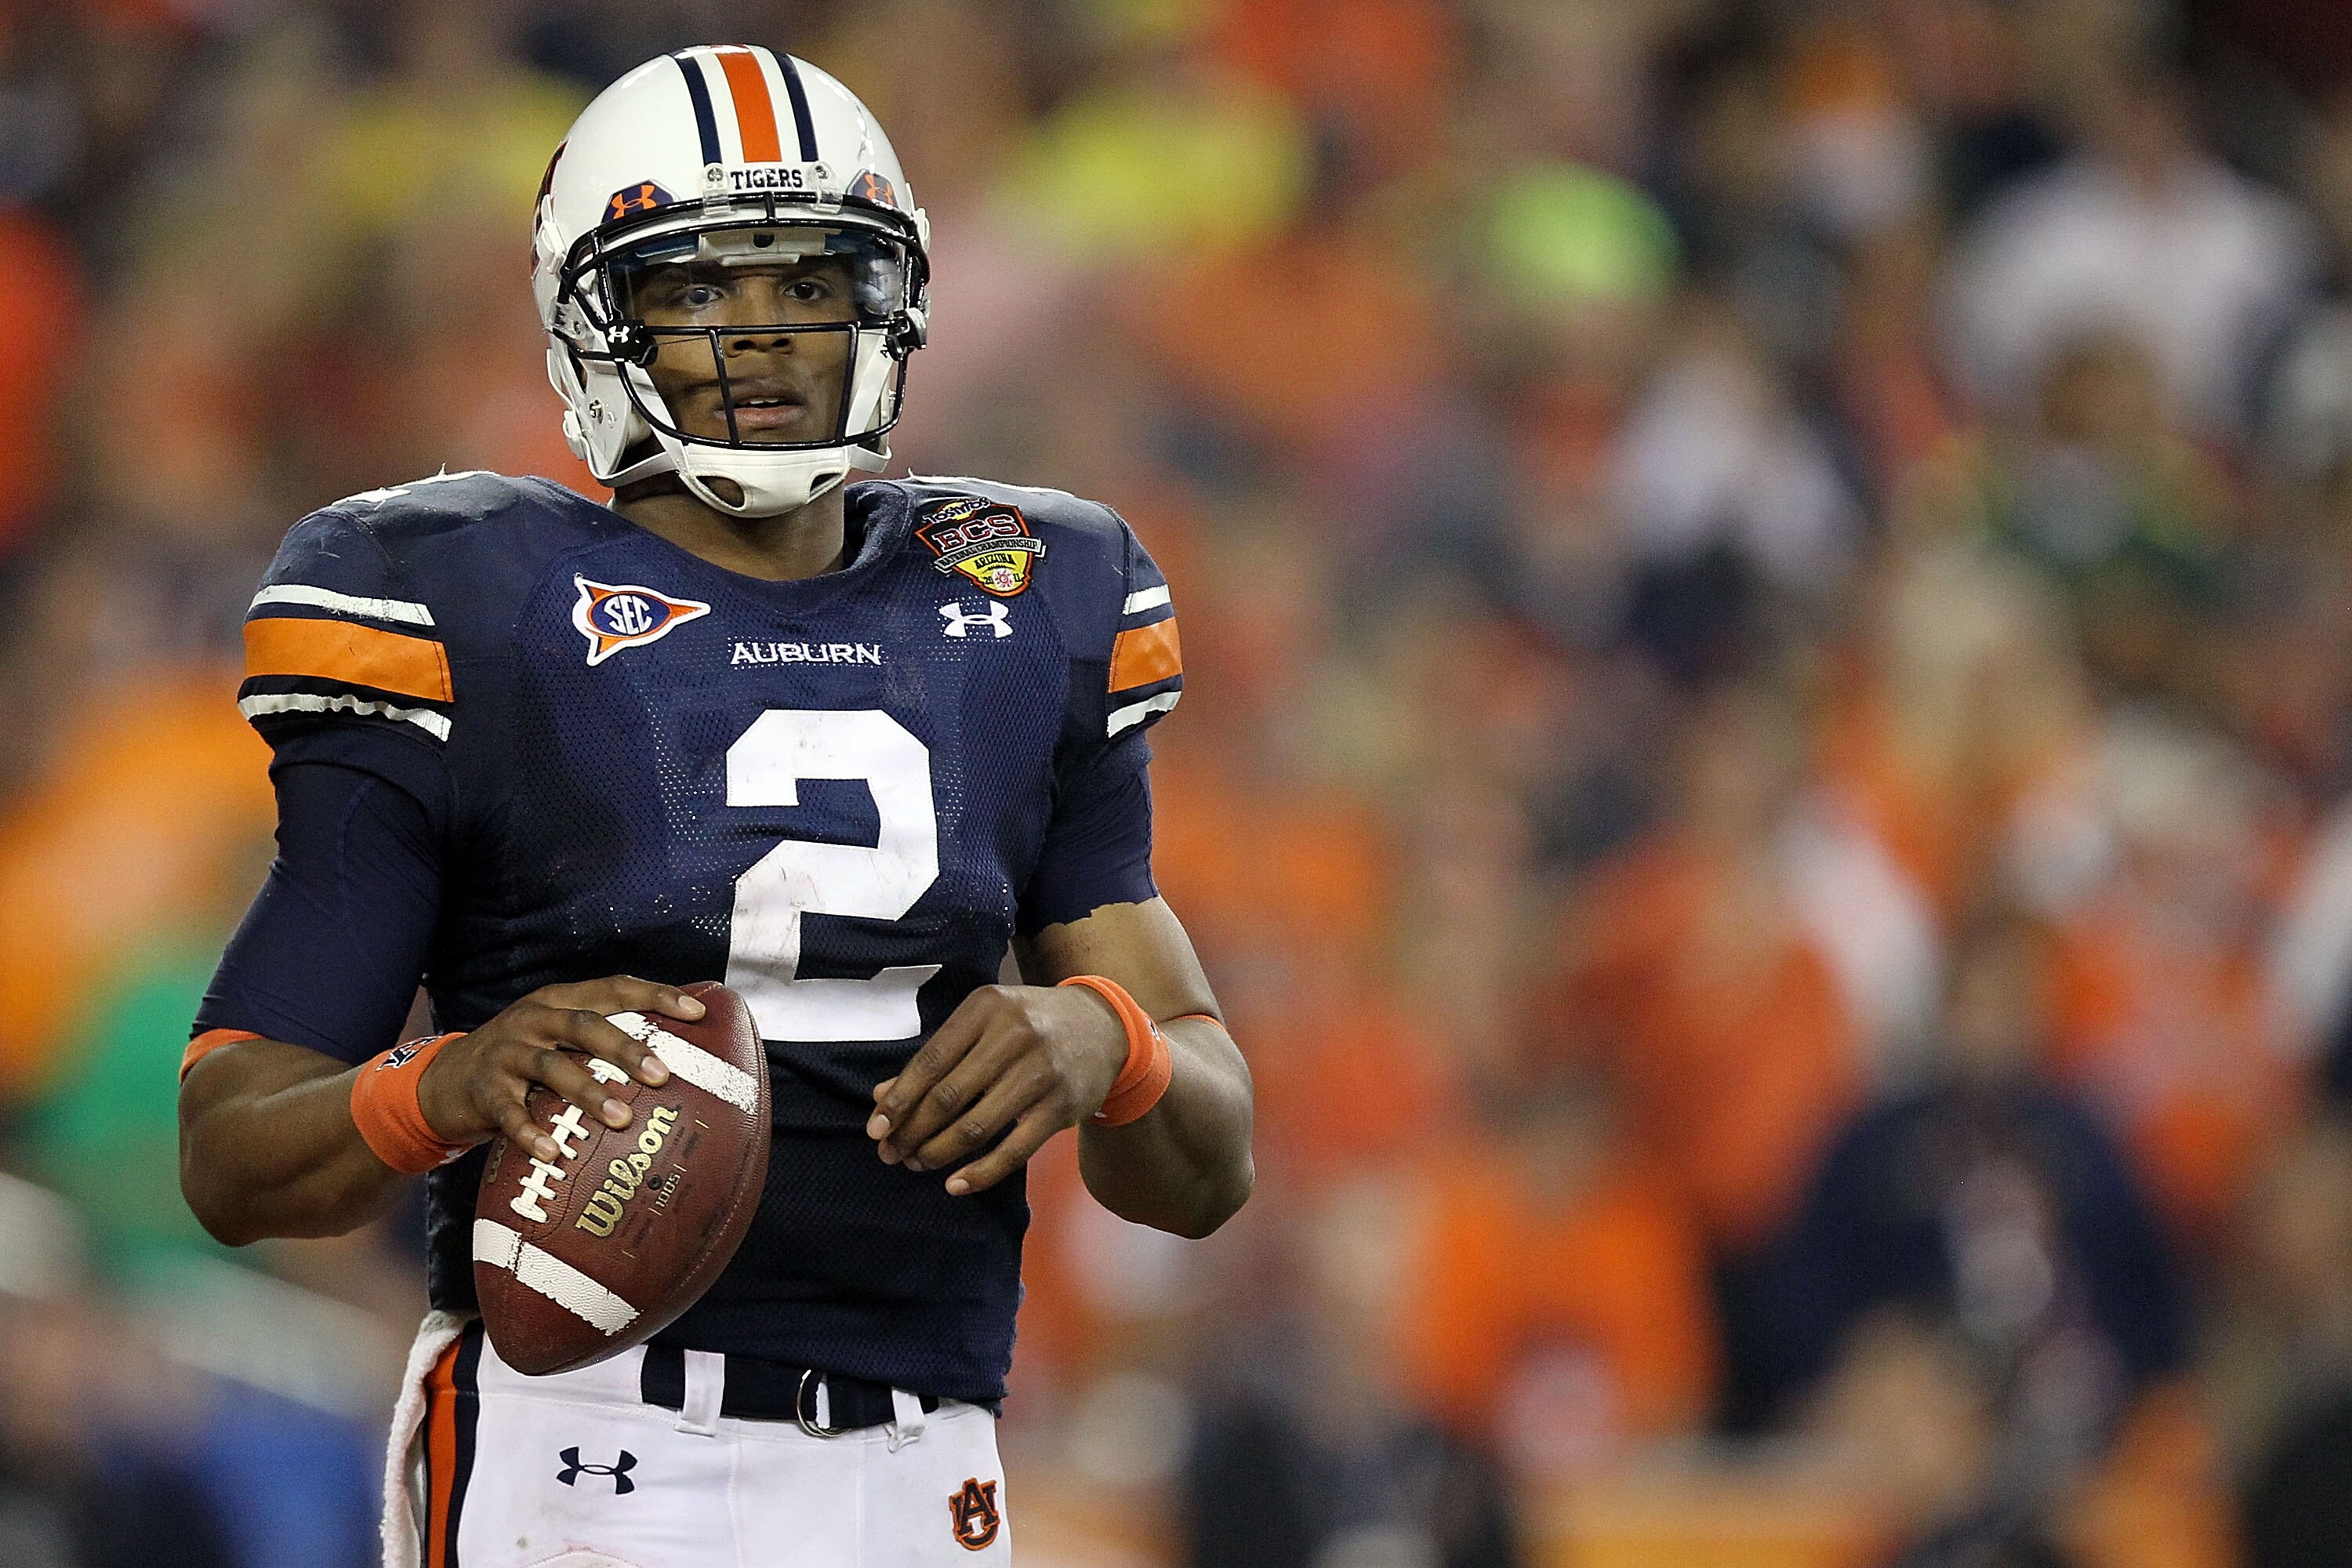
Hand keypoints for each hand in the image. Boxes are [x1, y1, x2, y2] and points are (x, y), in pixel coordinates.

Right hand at [414, 977, 699, 1161]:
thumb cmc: (521, 1062)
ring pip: (551, 1067)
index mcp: (559, 1001)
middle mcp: (533, 1019)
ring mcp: (506, 1053)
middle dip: (626, 1047)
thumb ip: (599, 1043)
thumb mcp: (556, 1039)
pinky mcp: (483, 1090)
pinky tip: (553, 1153)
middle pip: (585, 1025)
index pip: (613, 988)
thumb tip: (675, 1062)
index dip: (656, 996)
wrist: (442, 1081)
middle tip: (662, 1074)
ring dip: (588, 1092)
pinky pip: (509, 1113)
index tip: (697, 1014)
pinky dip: (531, 1132)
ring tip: (621, 1119)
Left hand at [866, 984, 1128, 1195]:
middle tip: (891, 1154)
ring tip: (917, 1164)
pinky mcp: (1061, 1106)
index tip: (875, 1129)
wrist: (1104, 1026)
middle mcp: (1014, 1035)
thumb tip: (882, 1096)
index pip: (930, 1061)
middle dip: (912, 1132)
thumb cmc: (1030, 1024)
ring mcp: (1041, 1072)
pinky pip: (1014, 1150)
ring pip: (976, 1125)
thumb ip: (937, 1057)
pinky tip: (955, 1184)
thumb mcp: (984, 1024)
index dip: (898, 1100)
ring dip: (938, 1152)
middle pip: (948, 1096)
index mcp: (986, 1008)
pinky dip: (980, 1172)